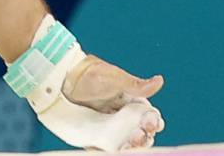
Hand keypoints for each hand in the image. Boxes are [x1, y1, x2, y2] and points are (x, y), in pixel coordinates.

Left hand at [37, 55, 164, 150]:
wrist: (63, 80)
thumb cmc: (91, 74)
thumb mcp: (114, 79)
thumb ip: (135, 85)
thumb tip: (159, 81)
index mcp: (134, 103)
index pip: (150, 117)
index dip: (154, 122)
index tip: (153, 124)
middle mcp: (124, 118)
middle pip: (141, 133)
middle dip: (143, 138)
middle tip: (138, 137)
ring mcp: (110, 130)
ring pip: (126, 144)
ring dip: (131, 148)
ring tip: (128, 148)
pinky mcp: (96, 138)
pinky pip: (107, 149)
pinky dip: (112, 153)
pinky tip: (115, 154)